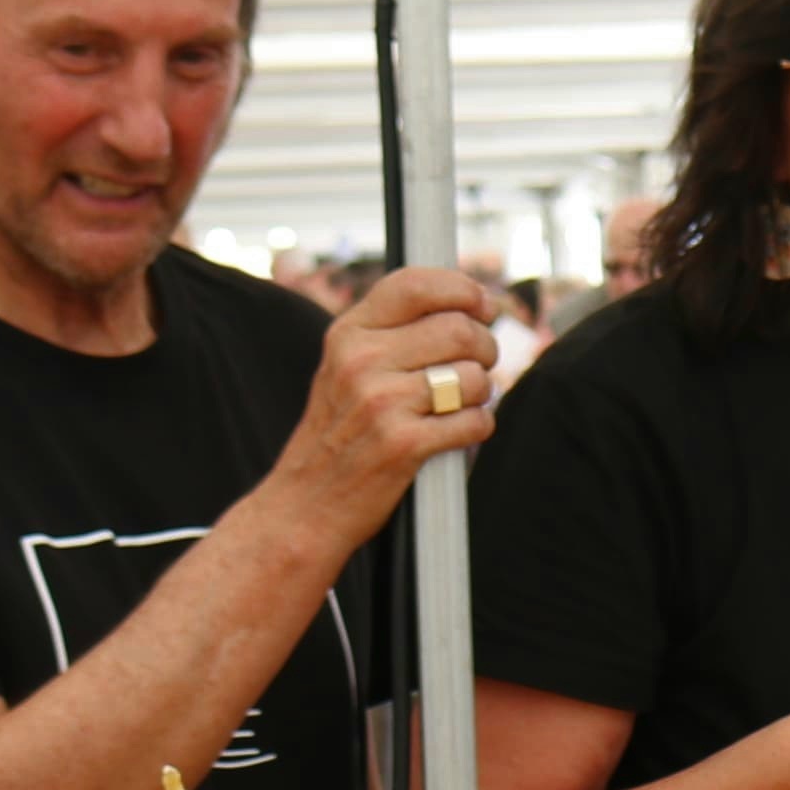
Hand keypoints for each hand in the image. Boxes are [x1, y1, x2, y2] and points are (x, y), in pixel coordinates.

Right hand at [269, 263, 501, 545]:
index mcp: (348, 333)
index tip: (484, 307)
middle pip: (460, 329)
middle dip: (485, 349)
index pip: (415, 284)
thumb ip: (393, 332)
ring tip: (458, 406)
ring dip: (480, 394)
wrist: (304, 505)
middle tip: (478, 367)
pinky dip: (477, 428)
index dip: (464, 290)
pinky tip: (454, 435)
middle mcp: (360, 360)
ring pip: (473, 377)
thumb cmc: (339, 435)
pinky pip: (475, 421)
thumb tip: (471, 305)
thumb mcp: (346, 369)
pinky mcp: (403, 444)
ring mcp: (380, 402)